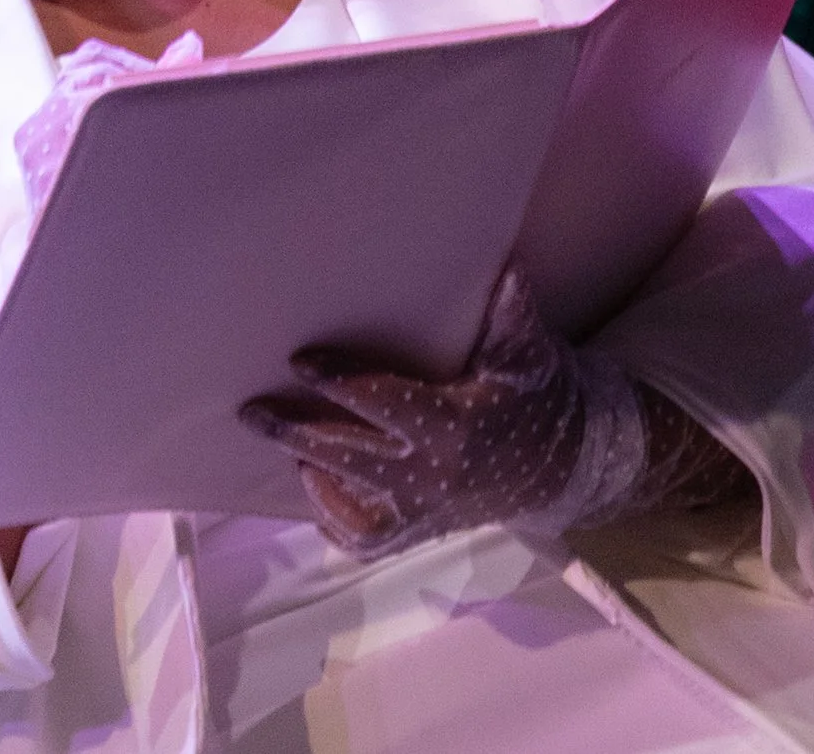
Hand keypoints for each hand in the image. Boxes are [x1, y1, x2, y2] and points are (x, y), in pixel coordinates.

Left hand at [239, 264, 593, 556]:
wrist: (561, 466)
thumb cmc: (535, 396)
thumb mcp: (530, 353)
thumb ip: (512, 317)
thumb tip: (508, 273)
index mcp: (455, 427)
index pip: (386, 404)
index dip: (341, 381)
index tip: (299, 360)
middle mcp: (433, 478)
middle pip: (352, 457)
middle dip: (298, 433)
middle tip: (252, 411)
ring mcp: (425, 514)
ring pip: (355, 509)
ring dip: (315, 480)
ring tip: (284, 447)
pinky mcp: (422, 532)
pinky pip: (369, 541)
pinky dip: (336, 520)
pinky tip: (314, 487)